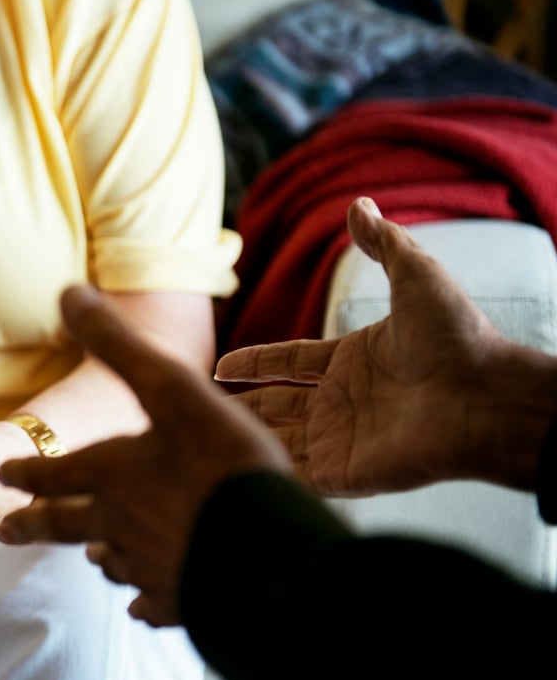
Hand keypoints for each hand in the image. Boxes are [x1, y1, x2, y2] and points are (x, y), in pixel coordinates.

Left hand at [0, 285, 288, 626]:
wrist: (266, 547)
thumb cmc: (219, 461)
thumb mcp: (169, 387)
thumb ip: (116, 343)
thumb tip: (66, 291)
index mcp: (112, 475)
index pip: (54, 473)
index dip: (27, 472)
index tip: (2, 476)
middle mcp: (119, 524)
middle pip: (65, 527)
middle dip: (35, 524)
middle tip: (5, 532)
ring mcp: (150, 566)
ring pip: (110, 562)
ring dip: (96, 554)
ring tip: (90, 554)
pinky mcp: (183, 600)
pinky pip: (152, 602)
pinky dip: (142, 600)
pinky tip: (141, 606)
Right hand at [215, 197, 516, 494]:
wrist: (485, 397)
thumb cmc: (456, 337)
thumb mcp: (415, 275)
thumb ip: (383, 242)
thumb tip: (359, 204)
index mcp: (352, 360)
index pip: (288, 362)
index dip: (253, 363)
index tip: (218, 367)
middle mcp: (343, 402)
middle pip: (275, 405)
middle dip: (239, 406)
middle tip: (195, 406)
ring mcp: (342, 441)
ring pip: (277, 441)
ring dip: (244, 438)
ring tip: (202, 435)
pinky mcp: (345, 474)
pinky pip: (293, 476)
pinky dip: (264, 473)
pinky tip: (229, 467)